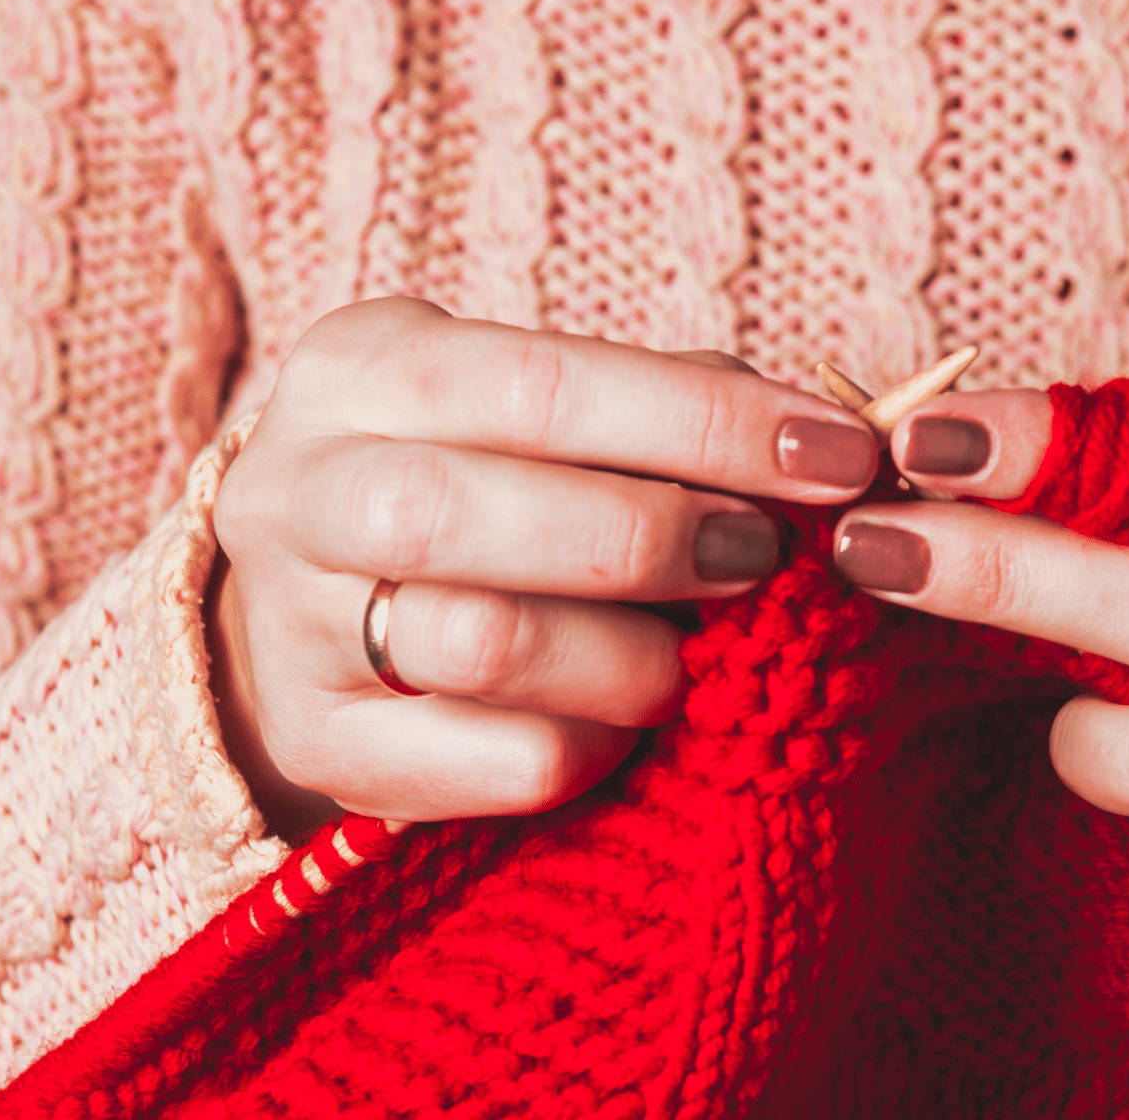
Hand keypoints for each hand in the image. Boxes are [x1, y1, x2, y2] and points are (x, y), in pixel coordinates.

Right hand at [205, 297, 879, 837]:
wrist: (324, 598)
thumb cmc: (486, 478)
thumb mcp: (540, 405)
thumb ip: (663, 406)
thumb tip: (818, 438)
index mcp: (360, 367)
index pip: (542, 383)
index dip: (705, 423)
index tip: (839, 456)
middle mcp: (294, 489)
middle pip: (465, 514)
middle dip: (653, 536)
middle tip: (761, 557)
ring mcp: (289, 630)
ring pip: (483, 645)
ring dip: (636, 656)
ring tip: (698, 652)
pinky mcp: (325, 749)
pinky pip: (499, 761)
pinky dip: (599, 743)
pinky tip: (631, 719)